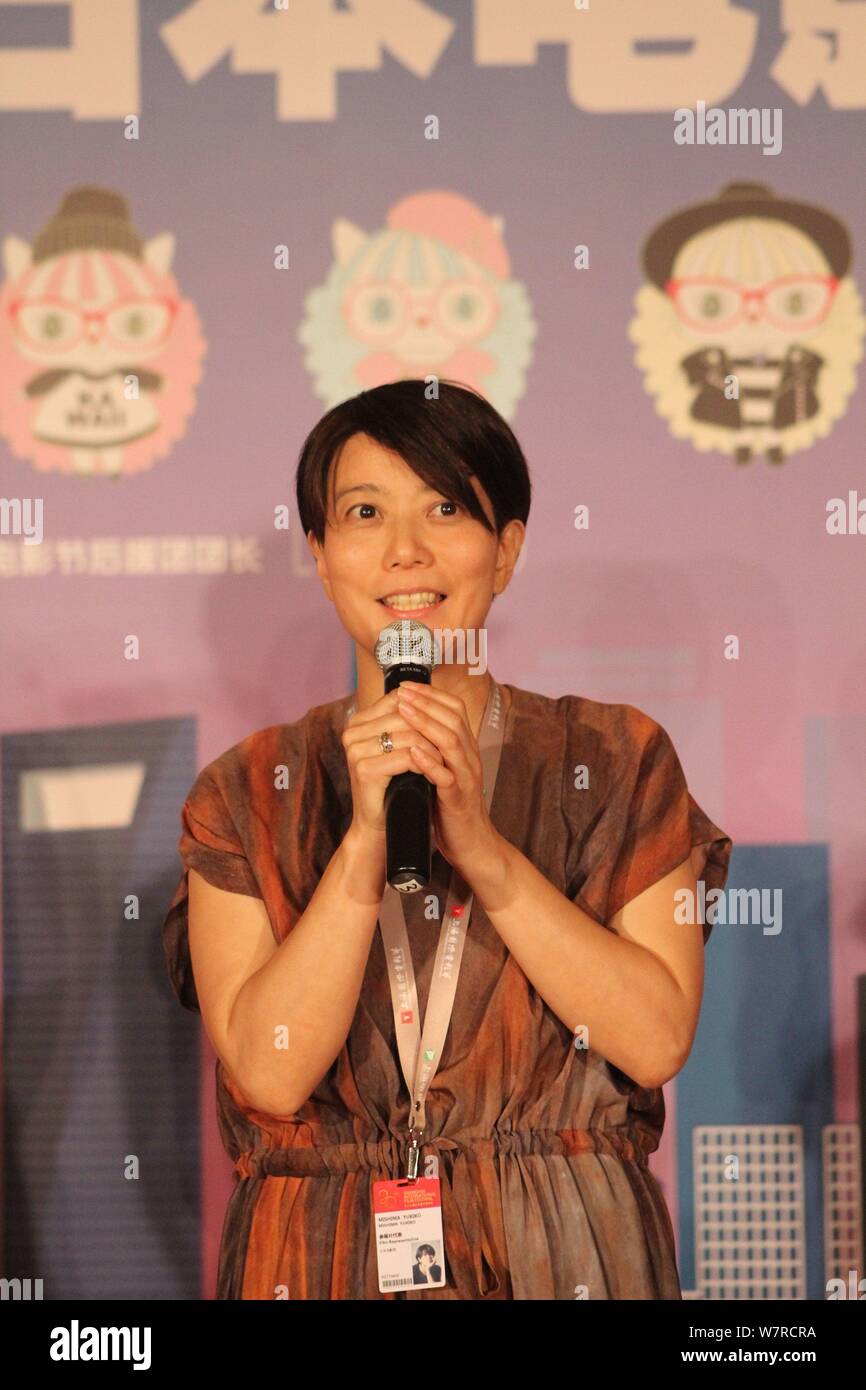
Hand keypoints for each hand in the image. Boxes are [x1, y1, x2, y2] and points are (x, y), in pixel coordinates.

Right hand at [341, 687, 442, 838]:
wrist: (378, 824)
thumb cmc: (391, 785)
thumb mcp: (397, 748)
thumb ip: (404, 722)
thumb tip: (428, 694)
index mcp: (358, 722)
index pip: (397, 699)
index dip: (424, 707)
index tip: (441, 723)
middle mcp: (352, 732)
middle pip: (404, 714)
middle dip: (431, 728)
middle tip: (449, 743)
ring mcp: (356, 750)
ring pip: (408, 734)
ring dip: (432, 747)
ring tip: (444, 759)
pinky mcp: (364, 769)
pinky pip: (406, 756)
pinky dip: (426, 763)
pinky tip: (432, 772)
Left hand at [395, 681, 498, 874]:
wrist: (470, 843)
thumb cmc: (450, 806)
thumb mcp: (442, 770)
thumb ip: (432, 748)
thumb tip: (406, 725)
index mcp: (465, 748)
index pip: (454, 709)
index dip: (431, 694)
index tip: (406, 686)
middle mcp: (469, 758)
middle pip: (453, 719)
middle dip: (426, 702)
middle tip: (402, 692)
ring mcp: (466, 778)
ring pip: (452, 742)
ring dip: (426, 724)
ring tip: (404, 712)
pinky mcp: (459, 799)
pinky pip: (448, 777)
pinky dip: (431, 763)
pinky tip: (414, 753)